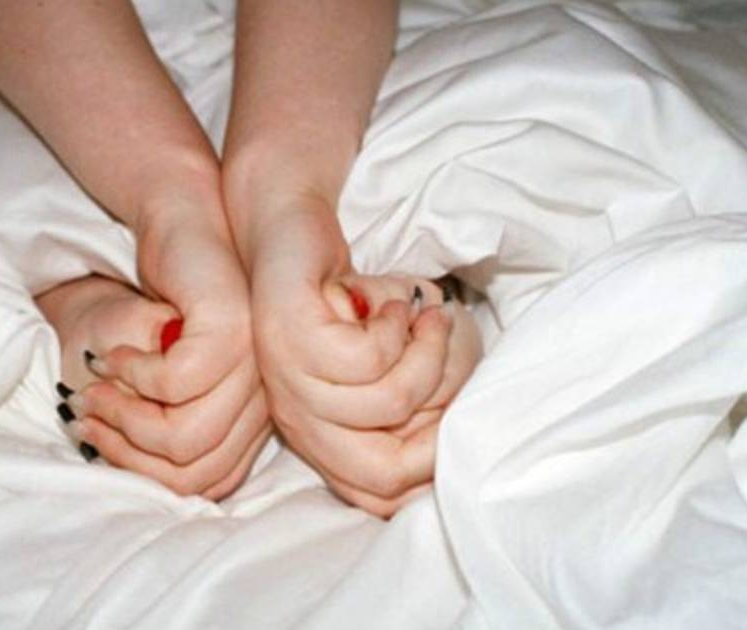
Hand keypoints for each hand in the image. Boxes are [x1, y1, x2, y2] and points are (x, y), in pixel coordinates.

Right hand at [63, 201, 270, 499]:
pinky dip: (136, 375)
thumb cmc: (159, 303)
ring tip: (98, 382)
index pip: (206, 484)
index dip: (141, 472)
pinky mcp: (236, 330)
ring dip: (126, 414)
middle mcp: (262, 399)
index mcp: (251, 419)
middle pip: (195, 471)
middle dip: (126, 448)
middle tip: (86, 411)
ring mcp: (255, 366)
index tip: (94, 437)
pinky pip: (180, 384)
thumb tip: (141, 480)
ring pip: (188, 436)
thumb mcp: (150, 380)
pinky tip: (117, 352)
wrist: (182, 223)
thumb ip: (159, 431)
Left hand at [240, 198, 480, 516]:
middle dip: (441, 422)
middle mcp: (298, 422)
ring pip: (384, 406)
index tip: (459, 409)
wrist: (293, 231)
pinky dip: (397, 327)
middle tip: (454, 366)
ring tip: (428, 321)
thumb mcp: (407, 367)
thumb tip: (453, 438)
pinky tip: (391, 304)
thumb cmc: (362, 307)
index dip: (435, 466)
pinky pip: (366, 359)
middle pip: (381, 474)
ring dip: (428, 357)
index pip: (380, 498)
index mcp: (321, 440)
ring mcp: (287, 381)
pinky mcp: (287, 336)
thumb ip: (429, 410)